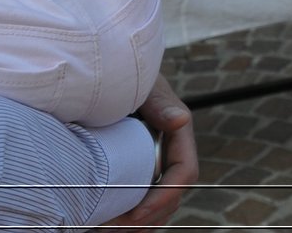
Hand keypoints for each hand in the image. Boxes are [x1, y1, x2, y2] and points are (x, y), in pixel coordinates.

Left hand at [102, 76, 197, 228]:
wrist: (106, 73)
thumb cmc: (124, 74)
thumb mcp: (143, 87)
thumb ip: (159, 103)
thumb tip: (181, 120)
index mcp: (177, 132)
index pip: (184, 172)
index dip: (163, 197)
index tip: (135, 215)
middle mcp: (170, 149)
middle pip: (173, 195)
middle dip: (149, 218)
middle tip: (114, 230)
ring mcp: (155, 160)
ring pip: (160, 202)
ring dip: (140, 223)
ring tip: (107, 231)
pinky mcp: (137, 167)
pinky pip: (141, 198)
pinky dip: (130, 217)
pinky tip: (106, 223)